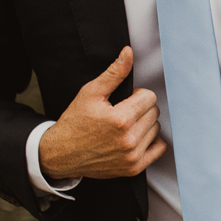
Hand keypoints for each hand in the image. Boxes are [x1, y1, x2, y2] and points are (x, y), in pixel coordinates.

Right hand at [37, 47, 166, 179]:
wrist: (61, 153)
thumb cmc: (75, 121)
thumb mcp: (90, 93)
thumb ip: (113, 73)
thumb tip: (128, 52)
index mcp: (119, 120)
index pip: (149, 97)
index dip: (136, 95)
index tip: (123, 100)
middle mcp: (128, 140)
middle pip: (154, 112)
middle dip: (141, 108)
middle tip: (122, 112)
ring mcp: (132, 156)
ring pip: (156, 129)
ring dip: (145, 124)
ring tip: (125, 126)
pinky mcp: (133, 168)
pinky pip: (159, 149)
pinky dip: (151, 141)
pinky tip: (135, 137)